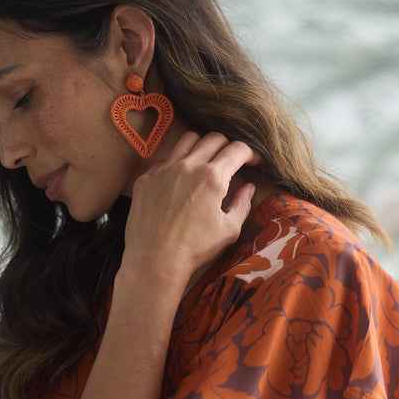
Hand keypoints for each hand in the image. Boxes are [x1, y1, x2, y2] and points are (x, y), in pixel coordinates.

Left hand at [125, 132, 259, 288]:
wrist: (155, 260)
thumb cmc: (195, 249)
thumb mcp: (228, 230)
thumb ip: (242, 204)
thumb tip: (249, 188)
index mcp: (213, 177)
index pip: (237, 149)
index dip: (250, 153)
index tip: (252, 161)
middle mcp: (188, 166)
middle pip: (214, 138)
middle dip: (228, 147)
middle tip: (230, 162)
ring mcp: (164, 169)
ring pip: (188, 140)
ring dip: (202, 147)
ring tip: (205, 163)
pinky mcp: (146, 178)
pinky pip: (166, 160)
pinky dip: (177, 164)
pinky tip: (180, 182)